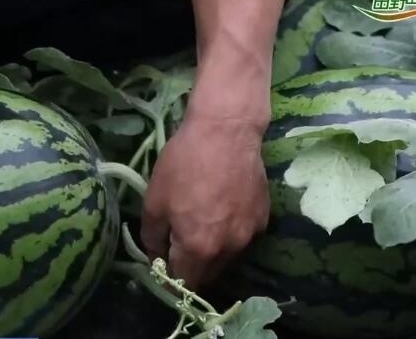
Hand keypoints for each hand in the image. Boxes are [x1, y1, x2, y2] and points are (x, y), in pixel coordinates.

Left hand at [140, 115, 269, 290]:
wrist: (226, 131)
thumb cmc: (184, 164)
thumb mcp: (154, 200)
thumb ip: (152, 238)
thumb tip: (156, 257)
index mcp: (199, 248)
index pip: (185, 283)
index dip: (171, 280)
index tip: (163, 268)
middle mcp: (229, 249)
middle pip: (208, 275)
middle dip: (191, 268)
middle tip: (178, 245)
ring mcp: (249, 235)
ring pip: (227, 258)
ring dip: (212, 252)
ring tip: (201, 224)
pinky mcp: (263, 219)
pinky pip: (241, 238)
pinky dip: (229, 234)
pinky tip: (221, 209)